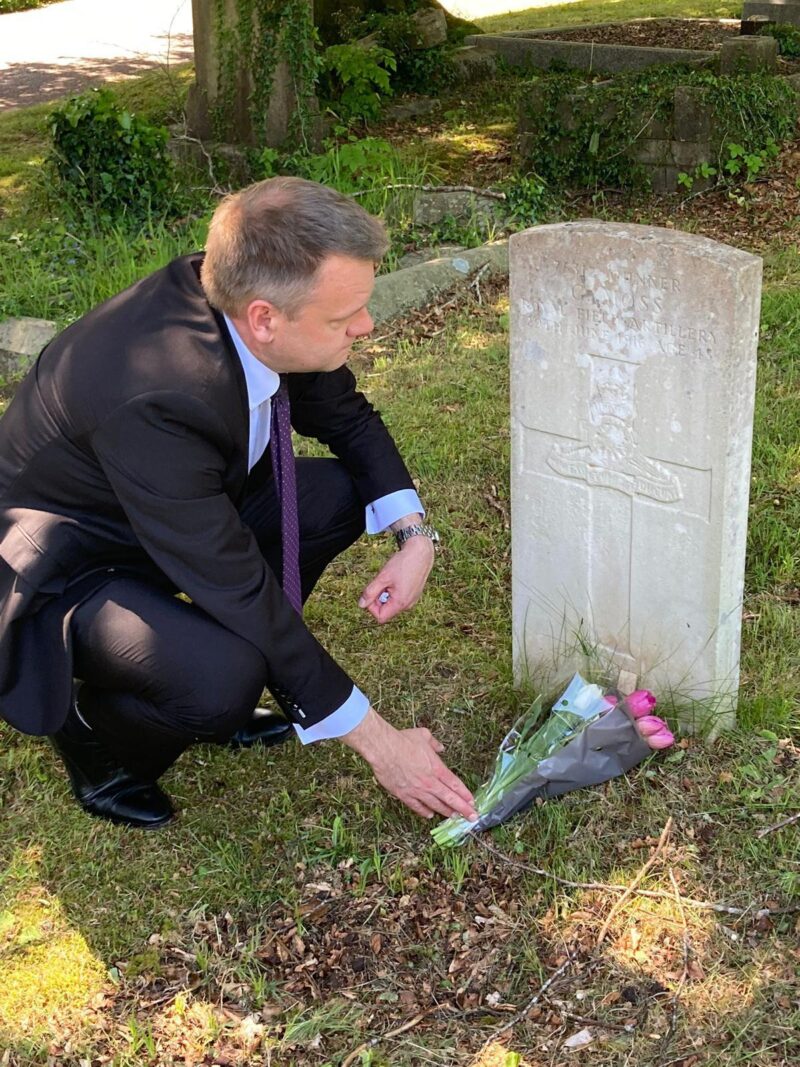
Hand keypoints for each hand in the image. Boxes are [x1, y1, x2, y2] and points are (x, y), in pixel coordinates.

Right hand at [341, 707, 476, 820]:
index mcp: (436, 768)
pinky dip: (424, 812)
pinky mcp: (404, 794)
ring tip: (454, 817)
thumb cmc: (403, 740)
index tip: (473, 802)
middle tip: (472, 817)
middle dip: (463, 809)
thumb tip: (440, 747)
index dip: (465, 795)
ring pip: (435, 805)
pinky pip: (417, 807)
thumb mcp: (423, 735)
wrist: (383, 748)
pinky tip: (430, 815)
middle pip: (449, 798)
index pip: (455, 784)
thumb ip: (434, 743)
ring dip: (446, 812)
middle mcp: (429, 782)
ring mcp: (417, 790)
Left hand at [358, 535, 433, 622]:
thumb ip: (370, 592)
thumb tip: (361, 605)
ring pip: (392, 603)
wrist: (421, 552)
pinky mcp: (414, 594)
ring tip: (389, 579)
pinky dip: (393, 591)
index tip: (372, 592)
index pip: (380, 617)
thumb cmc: (403, 564)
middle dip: (378, 599)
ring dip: (386, 594)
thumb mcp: (383, 577)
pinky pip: (399, 598)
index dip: (371, 607)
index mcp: (400, 603)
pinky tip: (396, 578)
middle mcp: (408, 605)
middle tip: (380, 582)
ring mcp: (412, 600)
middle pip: (386, 610)